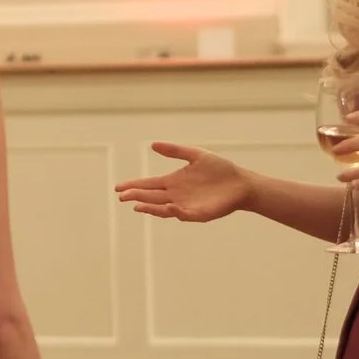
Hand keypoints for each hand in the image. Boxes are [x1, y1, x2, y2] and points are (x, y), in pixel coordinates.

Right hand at [114, 143, 249, 222]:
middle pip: (151, 197)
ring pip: (162, 208)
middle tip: (122, 197)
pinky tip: (168, 206)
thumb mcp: (196, 155)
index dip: (133, 186)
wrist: (241, 183)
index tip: (118, 187)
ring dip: (150, 207)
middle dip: (136, 197)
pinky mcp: (198, 214)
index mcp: (173, 182)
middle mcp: (175, 195)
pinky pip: (183, 214)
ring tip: (137, 206)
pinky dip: (174, 211)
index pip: (148, 185)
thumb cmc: (220, 169)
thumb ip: (175, 150)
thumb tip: (152, 144)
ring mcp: (185, 205)